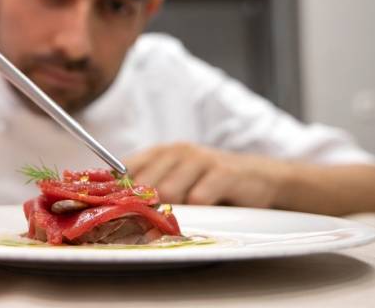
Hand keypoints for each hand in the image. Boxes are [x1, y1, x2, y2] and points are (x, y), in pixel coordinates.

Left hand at [124, 143, 289, 207]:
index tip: (115, 210)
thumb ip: (150, 187)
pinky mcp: (222, 172)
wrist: (258, 177)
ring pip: (168, 191)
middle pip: (144, 183)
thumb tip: (116, 207)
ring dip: (172, 210)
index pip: (125, 167)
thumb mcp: (177, 178)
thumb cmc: (210, 182)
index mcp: (160, 152)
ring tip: (181, 217)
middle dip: (144, 206)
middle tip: (151, 222)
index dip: (118, 191)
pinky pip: (198, 198)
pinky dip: (197, 212)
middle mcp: (177, 152)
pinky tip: (204, 213)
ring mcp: (200, 159)